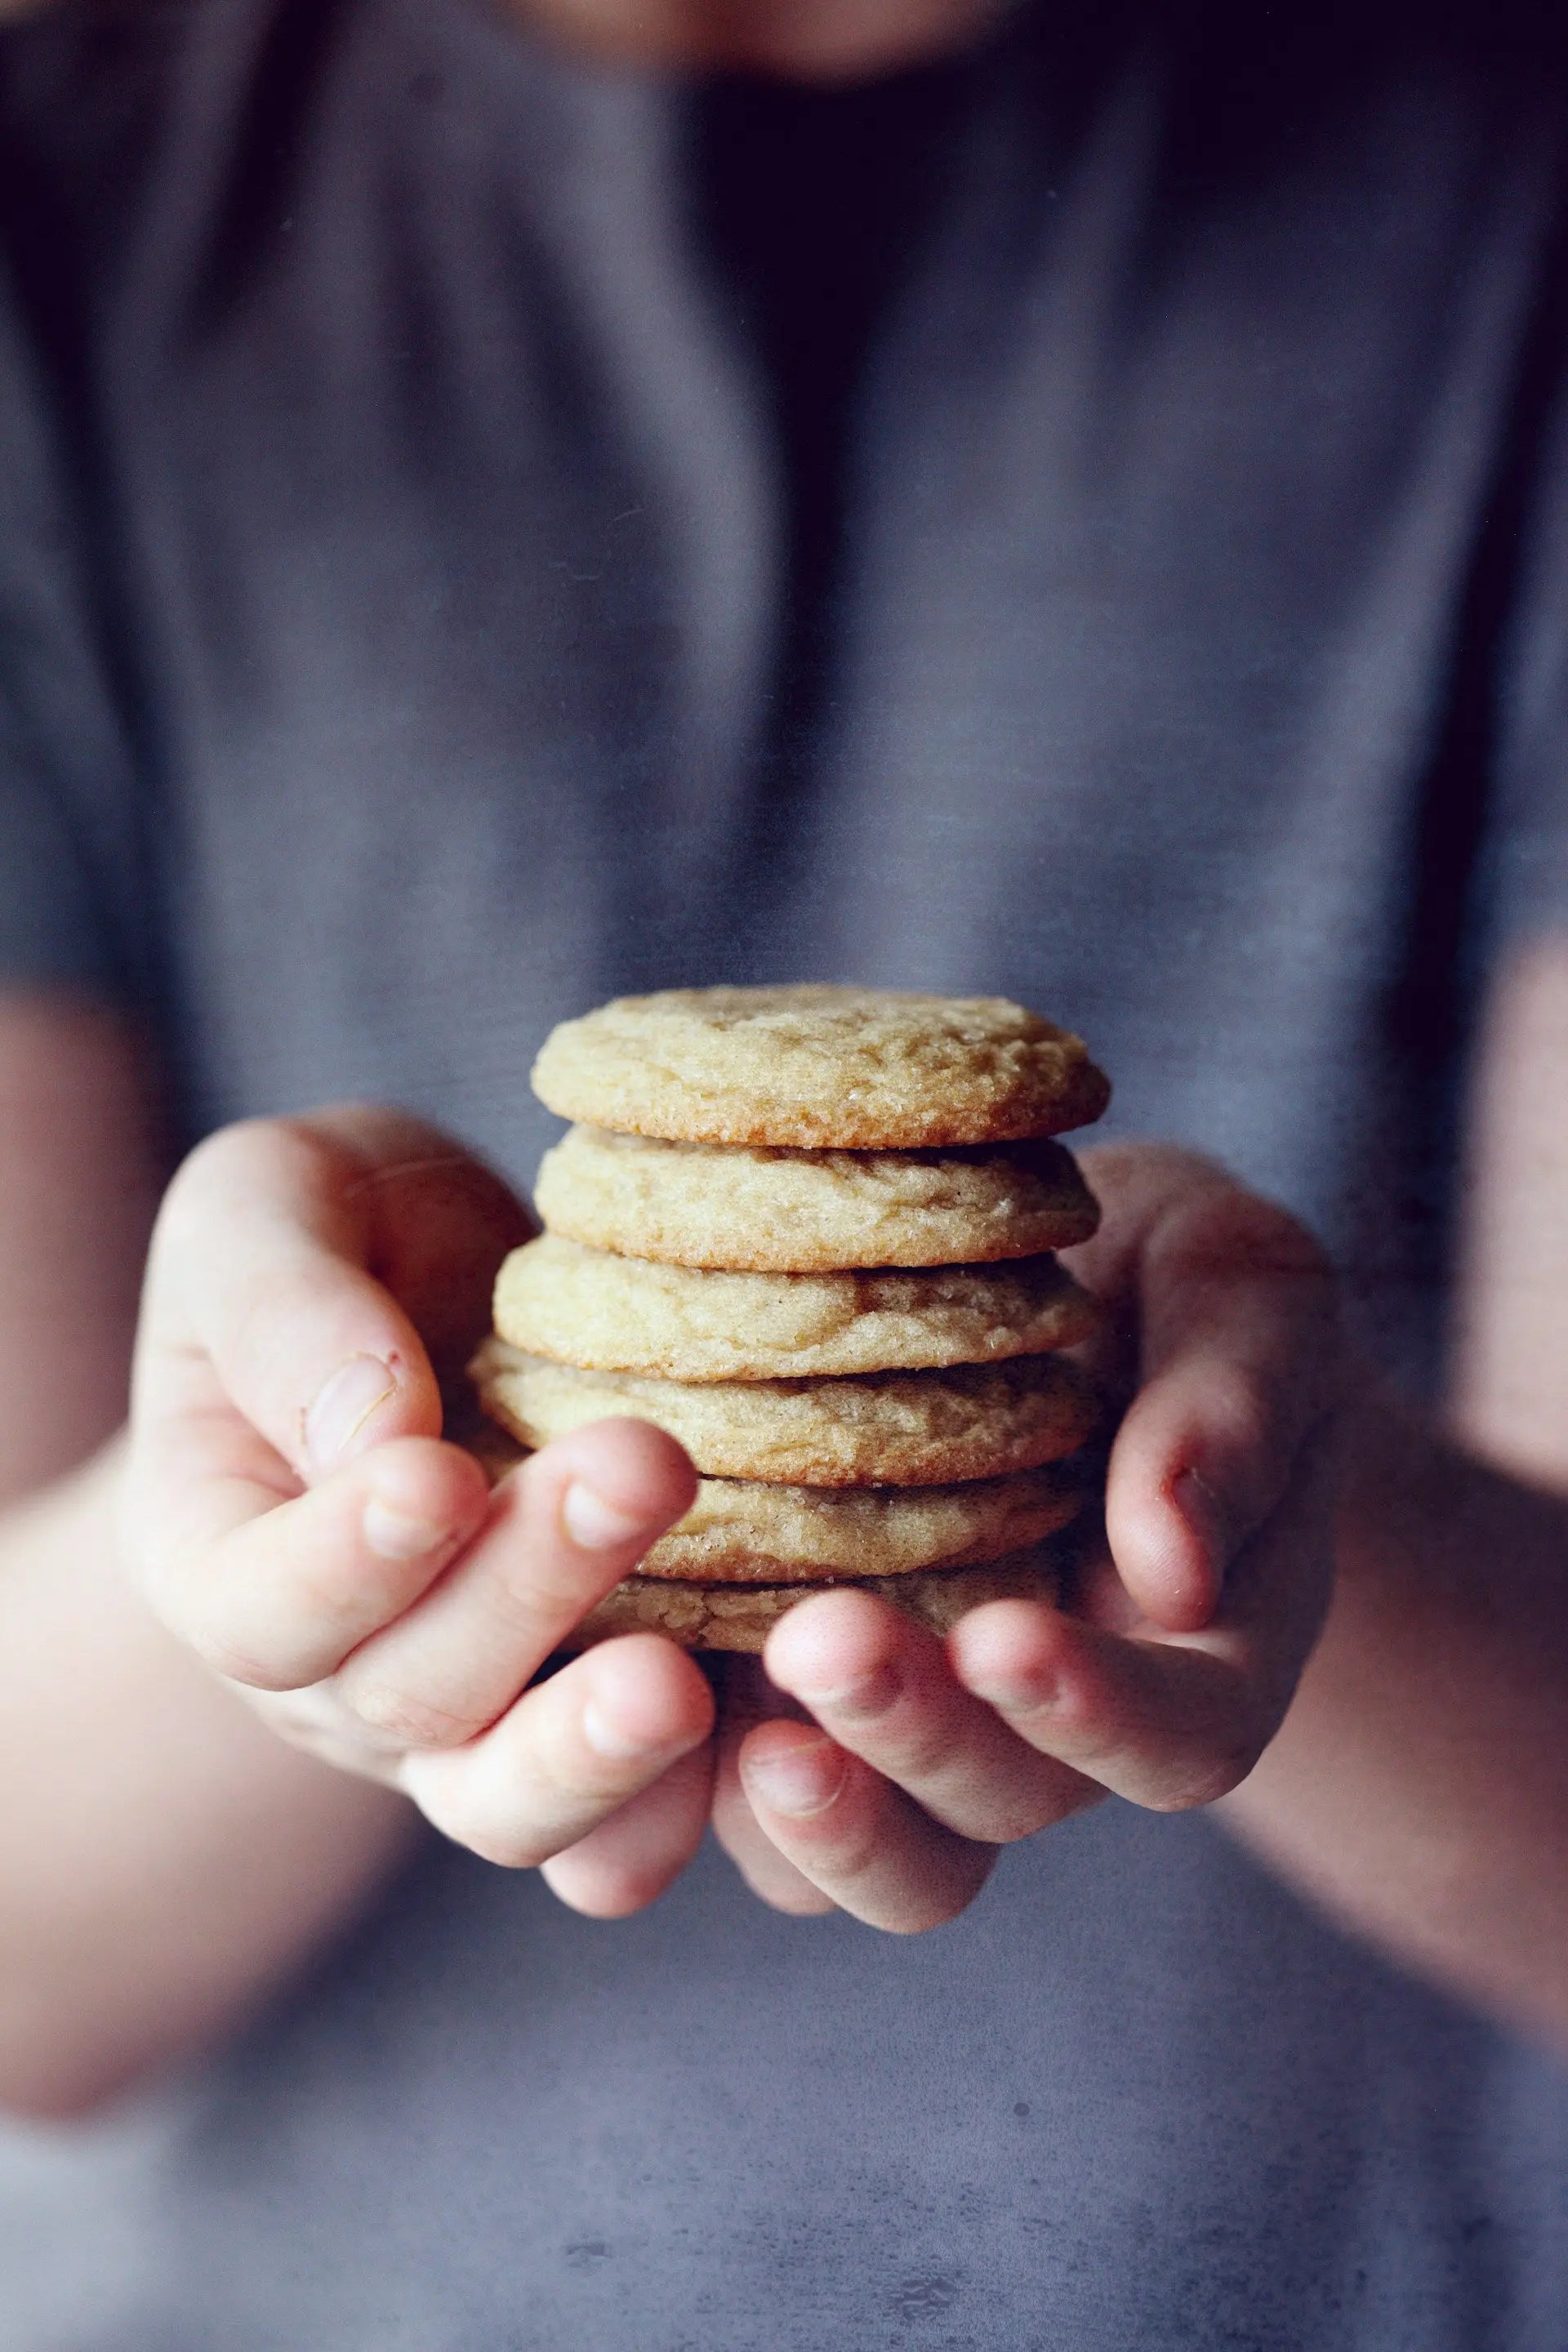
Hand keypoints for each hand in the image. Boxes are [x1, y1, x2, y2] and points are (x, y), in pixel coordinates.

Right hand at [120, 1107, 719, 1913]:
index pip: (259, 1607)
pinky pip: (636, 1824)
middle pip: (412, 1697)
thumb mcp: (270, 1207)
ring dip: (599, 1755)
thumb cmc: (343, 1231)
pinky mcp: (601, 1727)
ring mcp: (472, 1722)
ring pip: (515, 1807)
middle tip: (644, 1468)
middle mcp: (337, 1677)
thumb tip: (377, 1436)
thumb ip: (285, 1310)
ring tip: (681, 1685)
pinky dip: (703, 1796)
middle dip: (527, 1593)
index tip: (439, 1476)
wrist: (458, 1284)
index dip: (343, 1564)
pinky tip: (773, 1733)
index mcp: (222, 1555)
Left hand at [709, 1144, 1344, 1929]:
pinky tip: (626, 1685)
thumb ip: (1234, 1413)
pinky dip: (697, 1780)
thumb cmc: (1182, 1284)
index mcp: (1205, 1655)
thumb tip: (1176, 1569)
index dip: (1097, 1712)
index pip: (1178, 1738)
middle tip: (822, 1641)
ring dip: (812, 1810)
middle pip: (1002, 1808)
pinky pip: (754, 1793)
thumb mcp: (1246, 1297)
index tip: (1005, 1636)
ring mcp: (931, 1723)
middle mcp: (1062, 1725)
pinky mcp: (803, 1694)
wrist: (1065, 1284)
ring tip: (726, 1719)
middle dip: (915, 1741)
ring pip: (882, 1850)